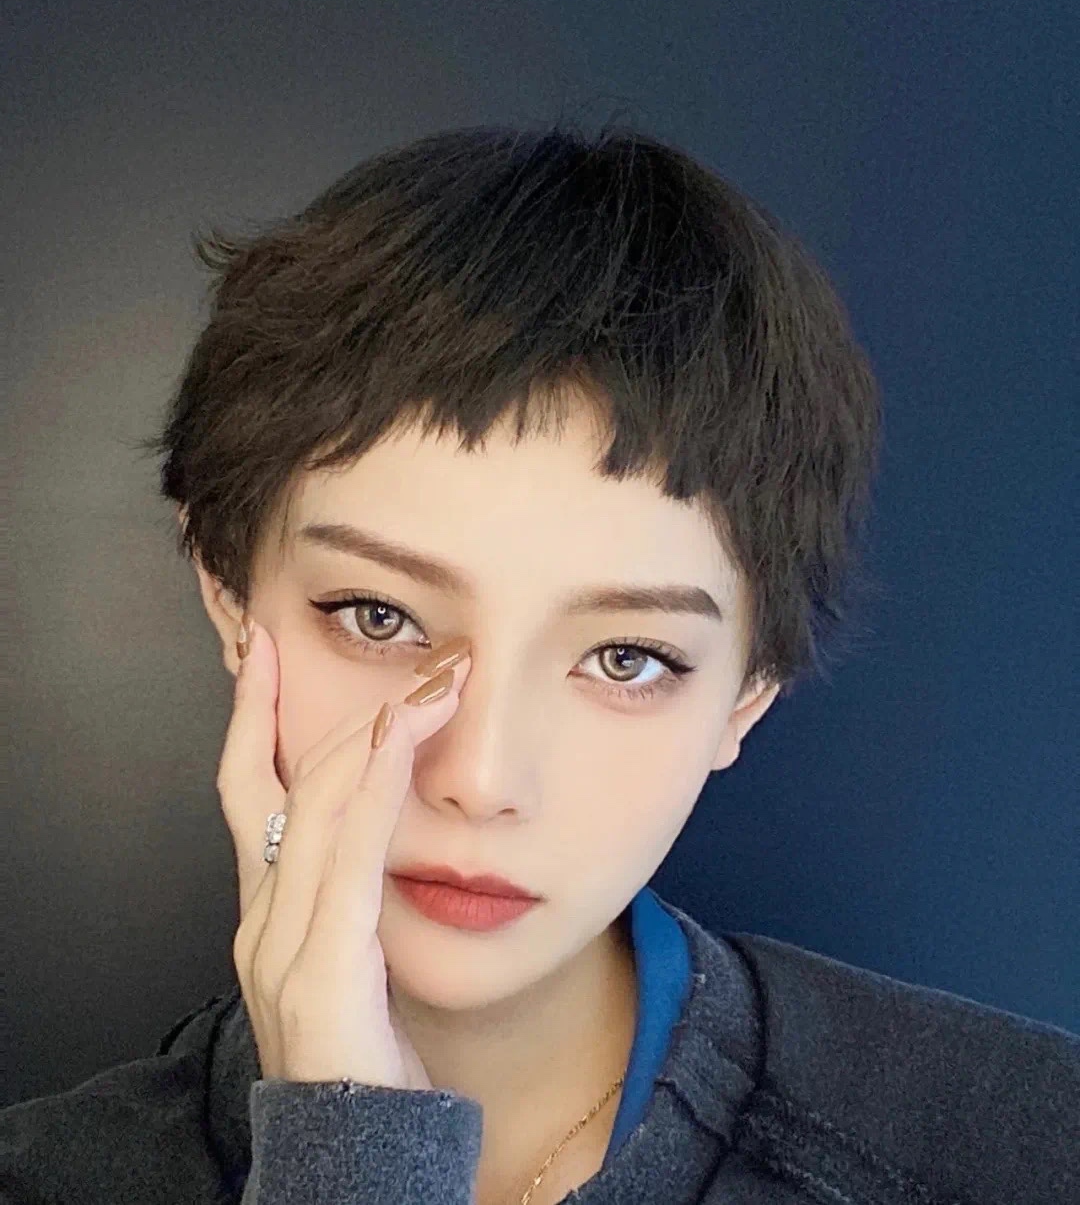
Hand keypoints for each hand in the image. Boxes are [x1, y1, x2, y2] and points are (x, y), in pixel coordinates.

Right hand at [217, 616, 469, 1089]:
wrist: (358, 1164)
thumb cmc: (368, 1058)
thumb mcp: (355, 957)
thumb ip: (355, 894)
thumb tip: (389, 825)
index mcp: (271, 912)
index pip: (250, 791)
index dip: (254, 717)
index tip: (266, 652)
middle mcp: (262, 920)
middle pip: (278, 784)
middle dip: (309, 704)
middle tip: (354, 641)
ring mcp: (280, 948)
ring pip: (311, 808)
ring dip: (365, 731)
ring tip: (416, 676)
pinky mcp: (318, 977)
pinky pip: (348, 861)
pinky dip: (372, 789)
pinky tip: (397, 740)